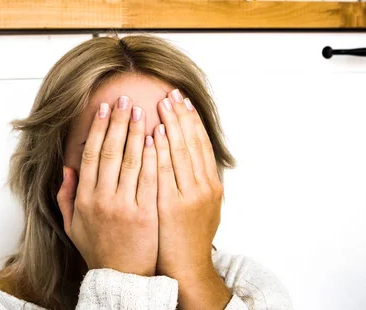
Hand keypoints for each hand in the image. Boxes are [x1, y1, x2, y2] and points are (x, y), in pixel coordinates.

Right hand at [57, 96, 158, 276]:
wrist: (122, 278)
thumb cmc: (99, 250)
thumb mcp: (73, 225)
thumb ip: (66, 197)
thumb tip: (67, 169)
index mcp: (84, 199)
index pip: (91, 156)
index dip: (98, 130)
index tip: (104, 109)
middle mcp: (102, 200)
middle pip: (110, 152)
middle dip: (118, 122)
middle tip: (125, 99)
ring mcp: (125, 206)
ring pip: (131, 161)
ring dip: (136, 132)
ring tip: (142, 110)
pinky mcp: (146, 214)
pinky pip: (150, 178)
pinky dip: (153, 156)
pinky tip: (156, 137)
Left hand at [153, 89, 222, 279]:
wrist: (187, 268)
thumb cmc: (189, 239)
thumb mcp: (203, 209)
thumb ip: (199, 184)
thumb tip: (191, 161)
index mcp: (212, 186)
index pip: (202, 145)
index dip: (193, 121)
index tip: (183, 101)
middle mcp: (205, 187)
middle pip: (194, 143)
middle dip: (182, 116)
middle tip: (171, 93)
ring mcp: (191, 196)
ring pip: (182, 152)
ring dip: (172, 126)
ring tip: (162, 104)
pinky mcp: (173, 206)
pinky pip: (166, 172)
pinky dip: (161, 151)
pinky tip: (154, 134)